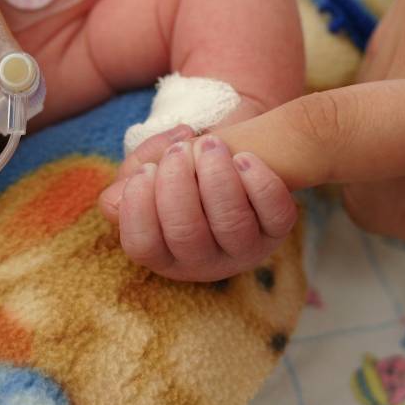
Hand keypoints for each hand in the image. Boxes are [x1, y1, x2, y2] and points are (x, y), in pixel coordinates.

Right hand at [100, 126, 296, 281]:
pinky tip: (244, 157)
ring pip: (232, 226)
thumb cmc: (180, 170)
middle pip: (187, 236)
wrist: (229, 154)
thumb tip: (126, 188)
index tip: (146, 171)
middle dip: (179, 187)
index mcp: (164, 254)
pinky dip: (260, 183)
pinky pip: (275, 215)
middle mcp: (204, 262)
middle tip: (180, 151)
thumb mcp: (147, 173)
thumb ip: (128, 180)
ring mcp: (245, 249)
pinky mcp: (278, 230)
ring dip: (217, 179)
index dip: (139, 210)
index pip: (143, 246)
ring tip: (210, 143)